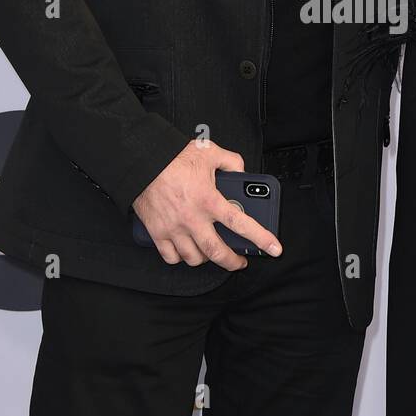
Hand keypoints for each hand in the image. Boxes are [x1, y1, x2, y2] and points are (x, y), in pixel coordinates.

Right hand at [132, 139, 282, 268]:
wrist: (141, 162)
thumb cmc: (173, 158)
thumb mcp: (209, 152)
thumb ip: (231, 162)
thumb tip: (242, 171)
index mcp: (209, 200)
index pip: (241, 224)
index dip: (261, 238)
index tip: (274, 248)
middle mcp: (193, 219)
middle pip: (217, 253)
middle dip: (233, 262)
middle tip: (240, 261)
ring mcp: (174, 229)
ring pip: (194, 258)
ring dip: (206, 258)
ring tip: (211, 251)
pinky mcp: (157, 233)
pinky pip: (171, 257)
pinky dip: (180, 257)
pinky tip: (186, 250)